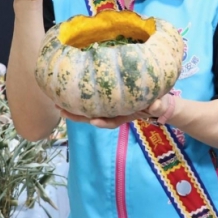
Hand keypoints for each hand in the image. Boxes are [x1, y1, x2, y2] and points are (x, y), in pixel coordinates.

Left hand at [56, 94, 176, 129]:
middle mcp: (115, 113)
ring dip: (74, 110)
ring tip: (58, 104)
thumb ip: (157, 105)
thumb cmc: (158, 103)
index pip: (113, 121)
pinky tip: (68, 95)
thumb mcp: (160, 104)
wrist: (158, 102)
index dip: (103, 122)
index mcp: (126, 114)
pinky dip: (81, 101)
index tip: (94, 120)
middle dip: (78, 116)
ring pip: (90, 111)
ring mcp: (110, 108)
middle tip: (62, 111)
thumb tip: (155, 105)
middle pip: (94, 117)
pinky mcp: (107, 101)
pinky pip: (92, 103)